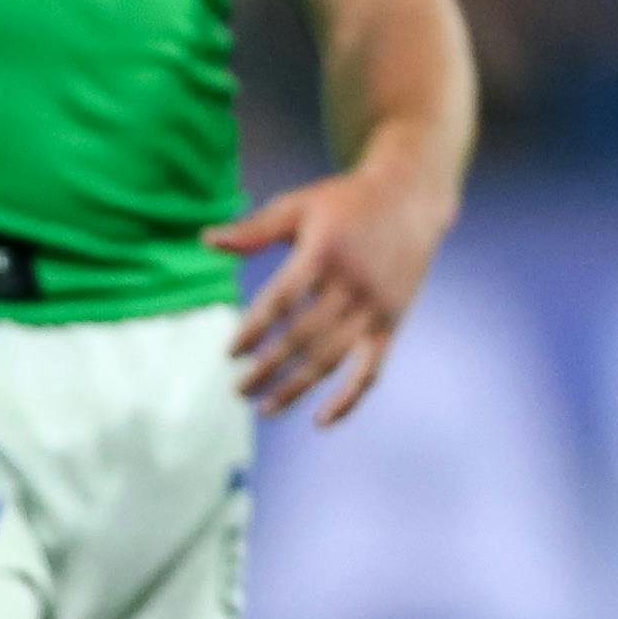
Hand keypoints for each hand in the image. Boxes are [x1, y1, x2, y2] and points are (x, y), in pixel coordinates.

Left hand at [207, 153, 457, 423]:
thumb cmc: (347, 202)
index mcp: (324, 252)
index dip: (254, 330)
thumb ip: (254, 229)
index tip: (230, 354)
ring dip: (297, 389)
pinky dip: (349, 399)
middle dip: (268, 368)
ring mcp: (374, 307)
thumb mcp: (300, 206)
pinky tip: (321, 420)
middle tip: (239, 390)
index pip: (282, 300)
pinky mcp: (391, 324)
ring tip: (264, 407)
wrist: (412, 198)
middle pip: (303, 337)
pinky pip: (370, 370)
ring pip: (331, 359)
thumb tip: (205, 241)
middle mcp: (351, 284)